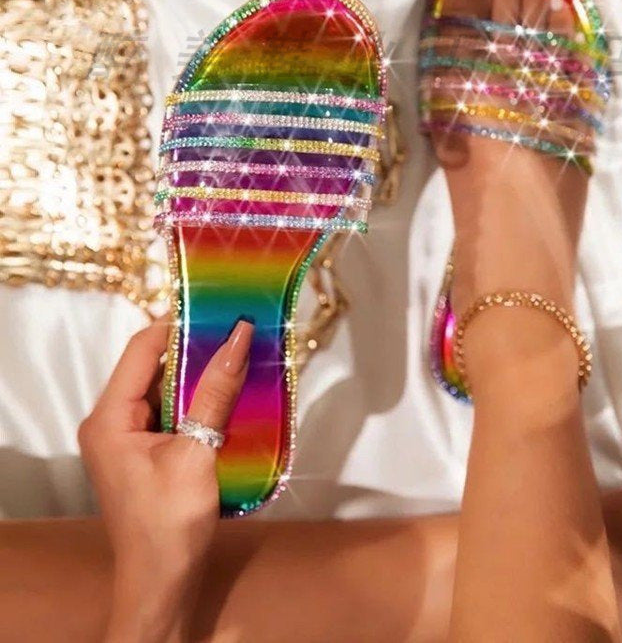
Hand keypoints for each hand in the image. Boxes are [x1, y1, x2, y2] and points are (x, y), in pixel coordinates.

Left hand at [78, 315, 253, 642]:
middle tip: (238, 334)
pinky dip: (198, 401)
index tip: (220, 311)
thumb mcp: (197, 451)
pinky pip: (171, 412)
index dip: (179, 325)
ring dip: (200, 376)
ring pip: (166, 389)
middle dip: (195, 350)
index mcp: (109, 417)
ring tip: (240, 357)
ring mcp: (127, 437)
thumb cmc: (172, 518)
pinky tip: (229, 394)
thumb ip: (215, 393)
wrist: (163, 581)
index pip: (142, 349)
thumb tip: (238, 337)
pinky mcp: (146, 451)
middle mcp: (111, 420)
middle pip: (153, 367)